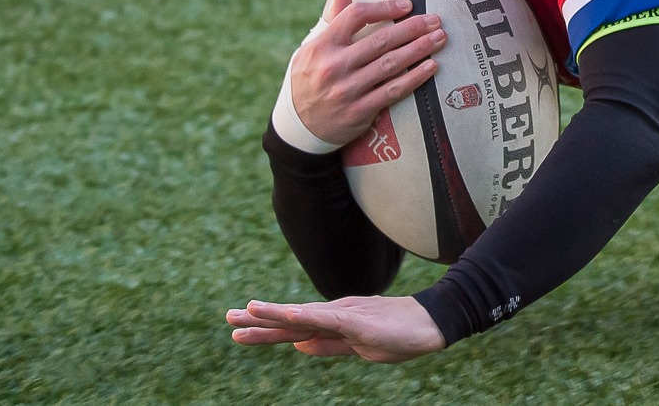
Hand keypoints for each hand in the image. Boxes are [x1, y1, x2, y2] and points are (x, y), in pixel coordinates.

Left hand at [227, 296, 445, 361]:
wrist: (431, 324)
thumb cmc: (397, 335)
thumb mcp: (356, 347)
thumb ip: (327, 345)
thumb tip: (298, 346)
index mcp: (332, 324)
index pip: (291, 327)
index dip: (264, 329)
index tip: (237, 329)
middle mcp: (333, 315)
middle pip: (290, 318)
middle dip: (258, 319)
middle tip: (228, 318)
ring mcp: (344, 316)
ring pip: (303, 315)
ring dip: (274, 313)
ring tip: (247, 310)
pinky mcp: (357, 321)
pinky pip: (326, 320)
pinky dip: (305, 317)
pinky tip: (286, 316)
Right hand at [289, 0, 446, 148]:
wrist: (298, 125)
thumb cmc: (310, 78)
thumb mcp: (311, 49)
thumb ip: (331, 21)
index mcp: (322, 45)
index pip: (356, 16)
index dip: (384, 7)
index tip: (407, 5)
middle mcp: (334, 66)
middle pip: (380, 41)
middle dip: (413, 28)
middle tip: (436, 20)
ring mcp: (346, 90)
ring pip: (390, 65)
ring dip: (419, 50)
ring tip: (439, 39)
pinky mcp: (358, 111)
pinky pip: (393, 91)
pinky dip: (415, 78)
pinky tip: (431, 67)